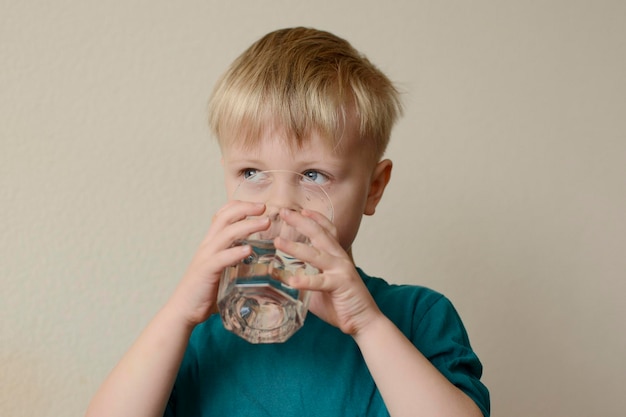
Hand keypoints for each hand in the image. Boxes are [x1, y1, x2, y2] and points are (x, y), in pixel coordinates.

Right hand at [167, 201, 268, 326]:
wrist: (183, 310)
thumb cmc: (205, 291)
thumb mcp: (222, 270)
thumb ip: (234, 261)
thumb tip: (256, 261)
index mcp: (211, 244)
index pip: (222, 215)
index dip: (239, 206)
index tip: (259, 206)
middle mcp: (207, 246)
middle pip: (225, 218)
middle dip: (246, 209)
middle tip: (265, 208)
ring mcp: (206, 258)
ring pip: (226, 234)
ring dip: (247, 225)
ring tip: (265, 223)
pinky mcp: (206, 272)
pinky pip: (221, 258)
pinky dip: (235, 252)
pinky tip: (249, 250)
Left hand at [274, 208, 383, 335]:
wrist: (364, 322)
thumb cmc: (341, 304)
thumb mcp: (318, 289)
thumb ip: (304, 279)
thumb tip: (280, 278)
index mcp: (336, 256)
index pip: (327, 230)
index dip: (314, 218)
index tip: (299, 210)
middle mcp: (339, 259)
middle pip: (320, 234)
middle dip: (301, 222)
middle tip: (284, 213)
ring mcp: (341, 270)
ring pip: (316, 254)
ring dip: (295, 247)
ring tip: (278, 242)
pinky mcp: (341, 285)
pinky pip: (320, 281)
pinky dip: (305, 280)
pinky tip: (292, 280)